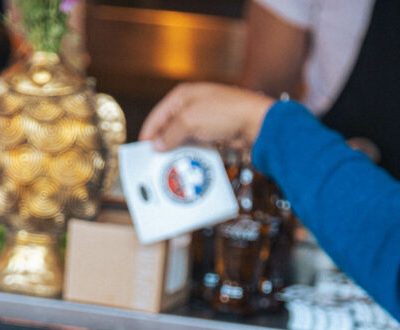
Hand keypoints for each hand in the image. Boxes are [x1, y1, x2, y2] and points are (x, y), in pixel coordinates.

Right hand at [139, 82, 273, 151]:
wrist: (257, 124)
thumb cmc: (226, 113)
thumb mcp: (190, 121)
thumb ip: (170, 133)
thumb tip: (157, 144)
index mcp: (183, 96)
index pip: (158, 115)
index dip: (149, 133)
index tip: (142, 150)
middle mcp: (193, 105)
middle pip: (170, 127)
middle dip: (163, 144)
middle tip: (155, 160)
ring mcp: (205, 119)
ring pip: (184, 138)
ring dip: (178, 151)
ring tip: (171, 165)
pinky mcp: (215, 133)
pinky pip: (198, 145)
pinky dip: (192, 154)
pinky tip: (189, 163)